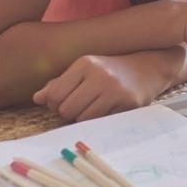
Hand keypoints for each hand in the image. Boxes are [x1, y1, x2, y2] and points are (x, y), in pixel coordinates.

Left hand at [32, 48, 183, 121]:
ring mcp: (115, 90)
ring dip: (84, 118)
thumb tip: (38, 99)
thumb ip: (59, 83)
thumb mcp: (84, 70)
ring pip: (83, 119)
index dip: (56, 104)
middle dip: (70, 113)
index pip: (55, 96)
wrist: (148, 67)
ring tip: (94, 107)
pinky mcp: (128, 104)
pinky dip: (100, 121)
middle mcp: (100, 75)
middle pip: (67, 110)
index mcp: (84, 63)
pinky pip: (101, 123)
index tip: (66, 100)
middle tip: (81, 106)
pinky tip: (108, 109)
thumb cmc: (110, 70)